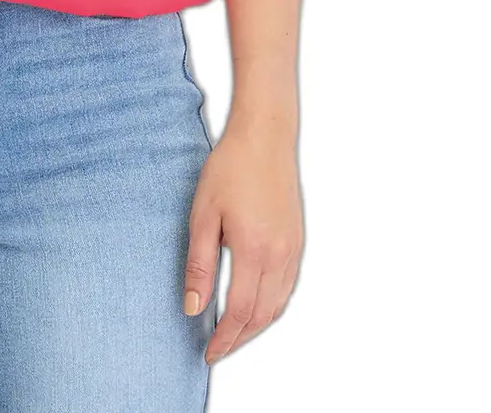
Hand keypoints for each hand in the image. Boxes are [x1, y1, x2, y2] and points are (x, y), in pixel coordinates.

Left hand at [183, 117, 303, 363]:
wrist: (264, 138)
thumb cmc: (231, 169)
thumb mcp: (203, 215)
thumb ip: (199, 264)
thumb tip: (193, 306)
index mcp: (253, 251)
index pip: (239, 312)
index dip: (224, 338)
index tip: (209, 352)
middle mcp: (279, 257)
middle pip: (262, 316)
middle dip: (239, 339)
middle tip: (219, 350)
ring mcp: (292, 250)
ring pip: (278, 305)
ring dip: (257, 326)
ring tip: (234, 334)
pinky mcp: (297, 241)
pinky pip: (287, 287)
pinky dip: (272, 306)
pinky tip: (257, 306)